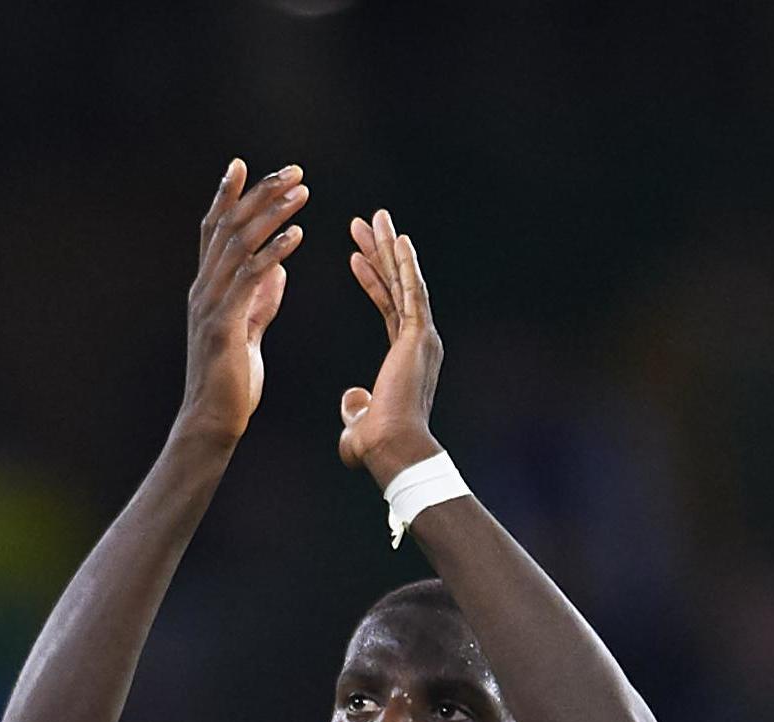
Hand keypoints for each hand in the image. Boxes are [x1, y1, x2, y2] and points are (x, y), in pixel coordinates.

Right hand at [179, 159, 306, 443]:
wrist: (213, 422)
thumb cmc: (232, 384)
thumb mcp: (248, 330)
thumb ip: (259, 298)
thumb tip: (277, 268)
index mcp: (208, 289)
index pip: (214, 230)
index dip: (228, 196)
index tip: (245, 165)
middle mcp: (204, 289)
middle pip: (228, 226)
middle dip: (259, 193)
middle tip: (294, 171)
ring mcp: (211, 305)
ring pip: (239, 244)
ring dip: (272, 214)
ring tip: (301, 192)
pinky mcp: (225, 323)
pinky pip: (250, 278)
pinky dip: (274, 252)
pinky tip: (297, 236)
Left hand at [340, 207, 444, 484]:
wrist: (395, 451)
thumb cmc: (378, 447)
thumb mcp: (358, 422)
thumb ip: (356, 406)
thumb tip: (351, 396)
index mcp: (407, 358)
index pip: (389, 307)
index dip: (373, 278)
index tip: (357, 254)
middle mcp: (420, 343)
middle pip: (398, 286)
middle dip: (382, 252)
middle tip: (369, 221)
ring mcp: (422, 338)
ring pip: (404, 282)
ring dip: (390, 248)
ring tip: (378, 217)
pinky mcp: (419, 337)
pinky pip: (410, 292)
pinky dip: (405, 264)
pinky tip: (397, 239)